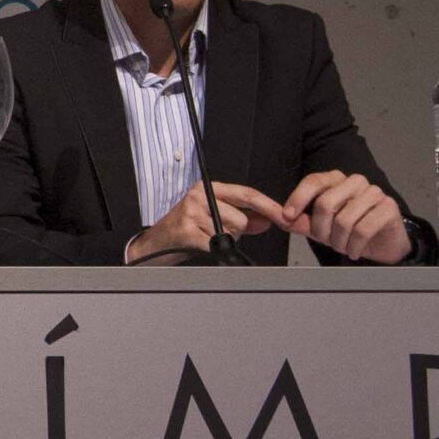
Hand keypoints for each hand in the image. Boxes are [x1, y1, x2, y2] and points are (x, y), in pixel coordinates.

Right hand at [127, 181, 289, 262]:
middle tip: (213, 232)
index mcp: (208, 188)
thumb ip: (242, 218)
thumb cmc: (183, 230)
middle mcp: (199, 195)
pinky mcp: (187, 231)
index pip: (246, 194)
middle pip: (241, 218)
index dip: (268, 207)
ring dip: (221, 241)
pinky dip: (212, 250)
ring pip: (230, 233)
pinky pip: (216, 244)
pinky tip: (198, 245)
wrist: (153, 245)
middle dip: (236, 232)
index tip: (285, 217)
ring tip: (203, 238)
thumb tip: (266, 220)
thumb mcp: (213, 219)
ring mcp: (192, 212)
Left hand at [281, 171, 409, 262]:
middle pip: (325, 203)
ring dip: (339, 242)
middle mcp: (355, 181)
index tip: (287, 216)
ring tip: (343, 246)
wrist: (382, 244)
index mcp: (336, 180)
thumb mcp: (319, 226)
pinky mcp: (388, 208)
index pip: (313, 181)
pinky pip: (363, 230)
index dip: (298, 198)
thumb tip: (274, 214)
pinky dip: (354, 246)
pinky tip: (354, 250)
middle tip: (326, 241)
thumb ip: (297, 220)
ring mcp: (374, 193)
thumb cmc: (349, 231)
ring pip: (344, 220)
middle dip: (321, 230)